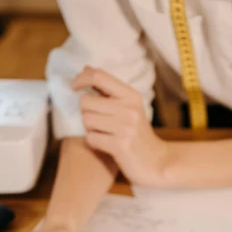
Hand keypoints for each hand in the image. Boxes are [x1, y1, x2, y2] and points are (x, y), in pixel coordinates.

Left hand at [72, 67, 170, 187]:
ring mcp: (125, 128)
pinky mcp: (120, 146)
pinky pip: (91, 138)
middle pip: (86, 101)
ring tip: (103, 134)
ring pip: (86, 120)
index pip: (98, 76)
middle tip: (98, 122)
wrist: (157, 163)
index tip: (74, 87)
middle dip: (86, 112)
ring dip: (90, 129)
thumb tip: (86, 69)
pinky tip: (104, 145)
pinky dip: (93, 143)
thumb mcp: (130, 107)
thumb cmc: (138, 134)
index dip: (81, 79)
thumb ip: (109, 90)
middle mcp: (129, 109)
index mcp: (131, 96)